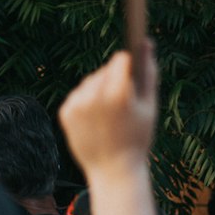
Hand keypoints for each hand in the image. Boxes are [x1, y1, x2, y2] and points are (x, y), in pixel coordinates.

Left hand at [59, 45, 157, 177]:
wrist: (113, 172)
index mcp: (118, 94)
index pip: (121, 59)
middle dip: (113, 80)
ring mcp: (77, 104)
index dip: (128, 67)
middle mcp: (94, 96)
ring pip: (91, 82)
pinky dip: (86, 103)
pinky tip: (95, 121)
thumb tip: (146, 42)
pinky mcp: (65, 112)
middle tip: (122, 105)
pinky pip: (78, 95)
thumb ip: (148, 72)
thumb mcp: (149, 106)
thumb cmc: (137, 139)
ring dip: (99, 90)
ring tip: (109, 115)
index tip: (131, 75)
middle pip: (105, 70)